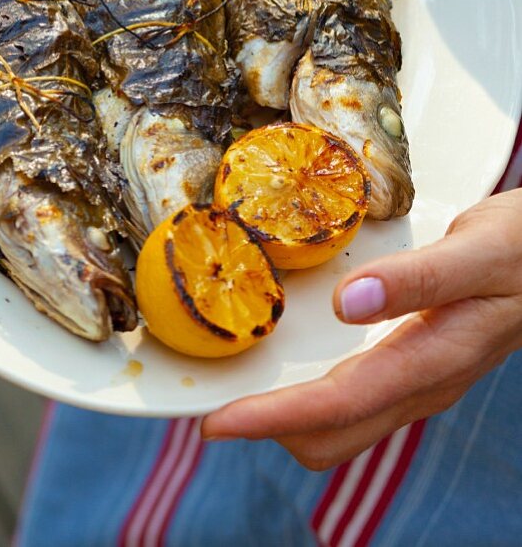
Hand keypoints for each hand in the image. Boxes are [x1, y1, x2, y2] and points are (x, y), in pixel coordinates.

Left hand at [202, 189, 521, 469]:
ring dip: (285, 413)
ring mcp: (417, 378)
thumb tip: (346, 305)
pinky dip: (307, 392)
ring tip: (234, 379)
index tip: (217, 421)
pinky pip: (351, 396)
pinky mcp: (413, 361)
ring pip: (340, 422)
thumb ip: (415, 280)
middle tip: (210, 396)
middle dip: (268, 426)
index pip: (339, 405)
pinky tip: (285, 355)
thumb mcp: (475, 251)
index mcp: (434, 361)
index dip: (272, 418)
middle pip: (331, 433)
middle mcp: (421, 383)